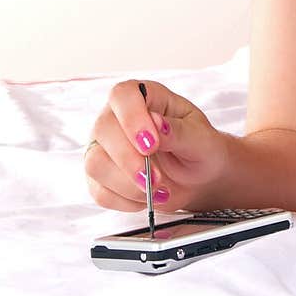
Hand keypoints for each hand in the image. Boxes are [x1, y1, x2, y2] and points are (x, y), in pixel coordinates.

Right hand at [84, 79, 230, 212]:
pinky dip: (125, 201)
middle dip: (130, 160)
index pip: (122, 95)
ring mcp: (105, 148)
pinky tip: (146, 198)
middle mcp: (117, 118)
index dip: (132, 118)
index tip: (151, 144)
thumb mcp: (200, 138)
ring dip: (127, 184)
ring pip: (95, 163)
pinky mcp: (101, 177)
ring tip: (157, 190)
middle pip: (103, 130)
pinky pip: (100, 192)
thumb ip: (179, 131)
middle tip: (156, 178)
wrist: (198, 177)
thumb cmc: (200, 148)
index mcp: (144, 97)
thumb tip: (156, 123)